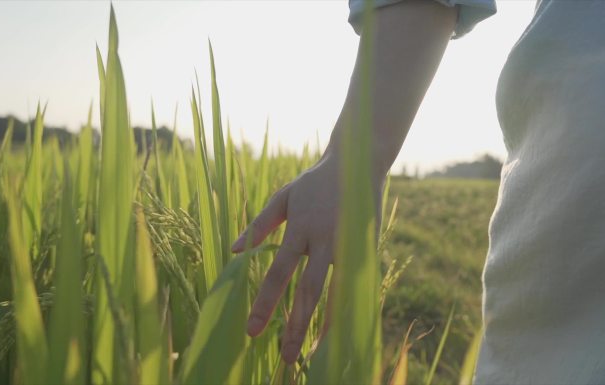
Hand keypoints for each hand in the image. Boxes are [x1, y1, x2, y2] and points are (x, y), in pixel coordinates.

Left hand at [231, 155, 341, 363]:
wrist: (359, 161)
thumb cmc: (315, 182)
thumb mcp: (284, 196)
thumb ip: (260, 224)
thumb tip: (236, 251)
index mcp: (301, 228)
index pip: (279, 273)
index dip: (265, 304)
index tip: (252, 331)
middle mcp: (326, 240)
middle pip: (309, 291)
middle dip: (296, 326)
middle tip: (285, 359)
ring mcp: (351, 245)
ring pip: (339, 292)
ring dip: (327, 326)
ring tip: (318, 354)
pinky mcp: (369, 248)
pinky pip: (359, 285)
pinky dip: (352, 309)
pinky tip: (345, 330)